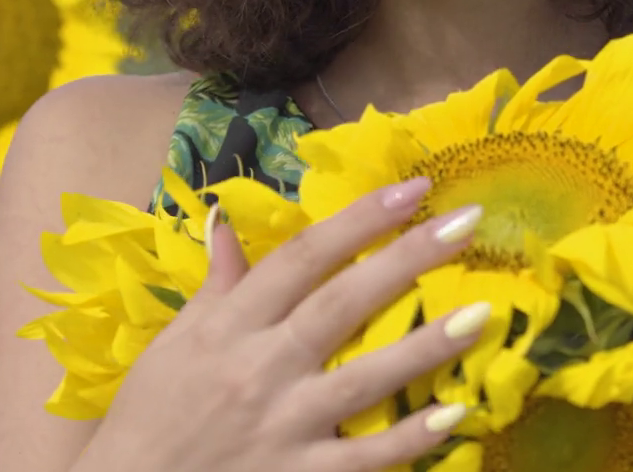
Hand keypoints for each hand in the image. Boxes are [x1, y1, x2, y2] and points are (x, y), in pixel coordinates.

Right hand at [75, 177, 486, 471]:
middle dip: (406, 259)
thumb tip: (228, 219)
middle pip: (341, 303)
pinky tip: (455, 414)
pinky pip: (362, 457)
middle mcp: (260, 367)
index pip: (302, 257)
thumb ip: (218, 282)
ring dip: (424, 347)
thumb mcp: (176, 340)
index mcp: (231, 325)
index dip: (359, 218)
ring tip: (480, 314)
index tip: (412, 187)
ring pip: (362, 378)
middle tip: (466, 223)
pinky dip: (408, 439)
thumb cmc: (151, 414)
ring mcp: (283, 425)